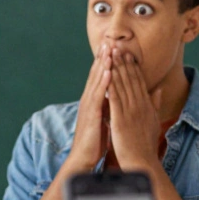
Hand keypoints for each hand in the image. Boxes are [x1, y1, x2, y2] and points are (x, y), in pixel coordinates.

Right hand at [66, 42, 113, 172]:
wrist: (83, 159)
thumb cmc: (95, 142)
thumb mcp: (104, 121)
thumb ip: (108, 107)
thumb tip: (115, 98)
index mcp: (93, 102)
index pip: (99, 78)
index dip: (104, 62)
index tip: (111, 48)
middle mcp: (88, 101)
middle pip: (95, 75)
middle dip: (102, 58)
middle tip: (108, 40)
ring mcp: (88, 107)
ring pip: (95, 81)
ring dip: (102, 65)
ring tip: (108, 50)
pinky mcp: (91, 115)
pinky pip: (97, 95)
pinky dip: (102, 82)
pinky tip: (107, 71)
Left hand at [107, 49, 163, 171]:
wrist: (142, 162)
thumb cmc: (145, 145)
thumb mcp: (153, 121)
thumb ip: (155, 104)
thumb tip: (158, 89)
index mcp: (146, 105)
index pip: (139, 81)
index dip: (133, 66)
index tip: (128, 52)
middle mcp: (140, 105)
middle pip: (131, 79)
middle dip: (124, 61)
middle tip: (118, 45)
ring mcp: (131, 112)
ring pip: (123, 85)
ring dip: (116, 68)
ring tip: (111, 54)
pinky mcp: (121, 119)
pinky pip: (115, 98)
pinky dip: (111, 85)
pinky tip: (106, 74)